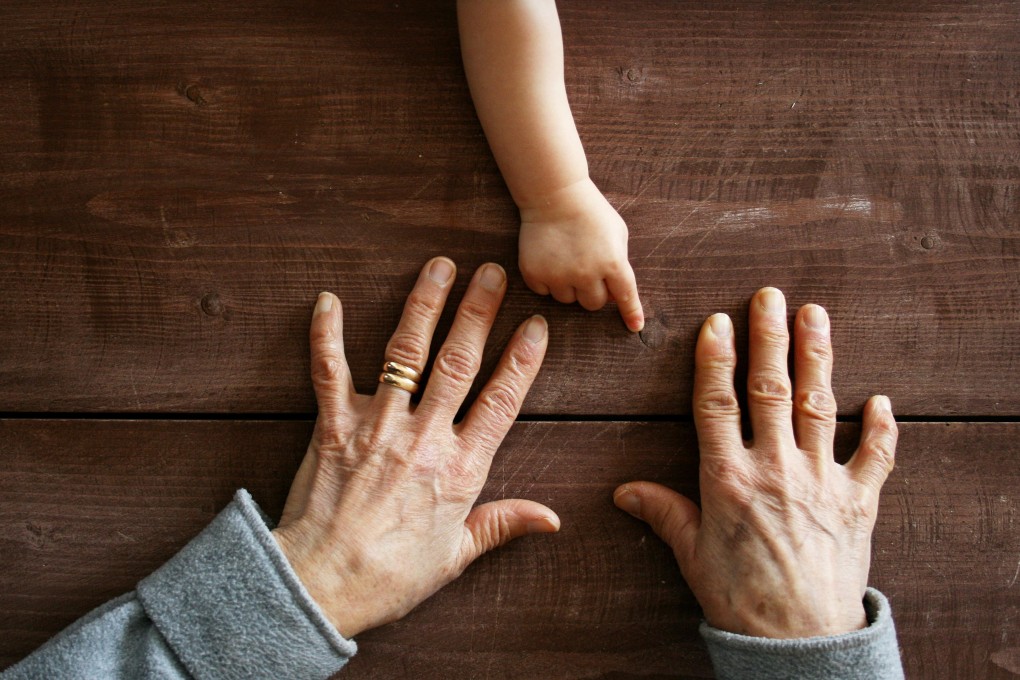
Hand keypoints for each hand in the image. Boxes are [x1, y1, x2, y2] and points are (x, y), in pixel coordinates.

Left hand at [272, 258, 558, 638]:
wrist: (321, 586)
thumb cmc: (390, 576)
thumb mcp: (456, 555)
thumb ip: (502, 525)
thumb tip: (553, 519)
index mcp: (460, 471)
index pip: (501, 401)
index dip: (521, 360)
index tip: (535, 325)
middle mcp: (424, 440)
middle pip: (459, 363)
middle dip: (478, 312)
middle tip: (493, 272)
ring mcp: (377, 428)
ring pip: (406, 356)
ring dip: (424, 306)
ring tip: (439, 267)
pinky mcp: (333, 427)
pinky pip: (329, 372)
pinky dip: (325, 336)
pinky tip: (327, 301)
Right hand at [518, 178, 643, 331]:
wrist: (554, 195)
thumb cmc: (591, 212)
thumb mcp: (617, 233)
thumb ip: (619, 262)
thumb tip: (615, 292)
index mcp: (612, 262)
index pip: (625, 296)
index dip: (631, 313)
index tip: (634, 326)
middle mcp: (586, 273)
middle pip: (593, 304)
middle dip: (593, 292)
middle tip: (586, 270)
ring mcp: (559, 275)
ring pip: (568, 300)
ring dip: (569, 287)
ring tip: (566, 259)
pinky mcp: (535, 273)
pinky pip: (544, 292)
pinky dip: (547, 281)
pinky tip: (549, 259)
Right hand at [614, 288, 897, 637]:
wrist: (800, 642)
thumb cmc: (740, 599)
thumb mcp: (693, 554)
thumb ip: (663, 513)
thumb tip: (623, 492)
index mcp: (728, 477)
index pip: (718, 403)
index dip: (717, 359)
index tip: (718, 323)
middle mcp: (774, 468)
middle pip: (771, 389)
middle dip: (770, 338)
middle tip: (771, 297)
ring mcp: (819, 480)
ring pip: (818, 405)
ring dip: (818, 357)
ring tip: (816, 316)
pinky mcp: (857, 501)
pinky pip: (873, 456)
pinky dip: (880, 427)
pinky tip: (882, 399)